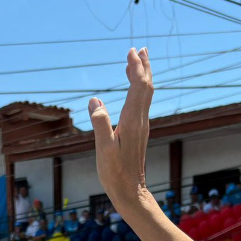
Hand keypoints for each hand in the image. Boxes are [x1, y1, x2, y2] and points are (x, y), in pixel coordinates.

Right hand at [88, 48, 152, 211]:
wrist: (130, 191)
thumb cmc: (115, 173)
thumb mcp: (104, 150)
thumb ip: (100, 124)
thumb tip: (95, 100)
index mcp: (132, 121)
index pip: (138, 88)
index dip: (135, 69)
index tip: (131, 52)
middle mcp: (140, 121)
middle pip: (146, 87)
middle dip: (143, 67)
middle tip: (140, 49)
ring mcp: (141, 126)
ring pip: (146, 95)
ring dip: (143, 76)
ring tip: (140, 60)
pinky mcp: (138, 132)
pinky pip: (142, 104)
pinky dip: (139, 89)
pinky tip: (134, 88)